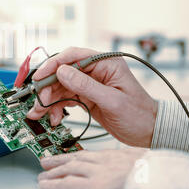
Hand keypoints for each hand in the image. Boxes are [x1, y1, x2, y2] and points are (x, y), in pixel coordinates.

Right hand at [27, 47, 157, 146]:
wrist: (149, 132)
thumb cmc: (139, 115)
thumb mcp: (112, 101)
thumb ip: (86, 86)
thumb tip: (62, 72)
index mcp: (106, 63)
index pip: (73, 56)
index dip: (54, 65)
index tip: (40, 76)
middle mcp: (96, 71)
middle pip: (62, 72)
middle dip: (48, 87)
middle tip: (39, 100)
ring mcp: (90, 84)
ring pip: (60, 86)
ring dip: (48, 99)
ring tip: (39, 112)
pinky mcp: (86, 96)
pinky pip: (65, 98)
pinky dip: (56, 107)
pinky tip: (53, 116)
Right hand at [38, 148, 146, 188]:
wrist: (169, 174)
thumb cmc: (146, 187)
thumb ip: (90, 188)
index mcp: (101, 184)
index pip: (68, 184)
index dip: (52, 185)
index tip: (42, 185)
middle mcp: (102, 170)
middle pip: (71, 168)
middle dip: (53, 171)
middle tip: (42, 174)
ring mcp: (109, 160)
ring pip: (79, 158)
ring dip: (62, 160)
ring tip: (49, 161)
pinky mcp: (117, 154)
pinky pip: (93, 153)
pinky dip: (79, 154)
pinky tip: (75, 156)